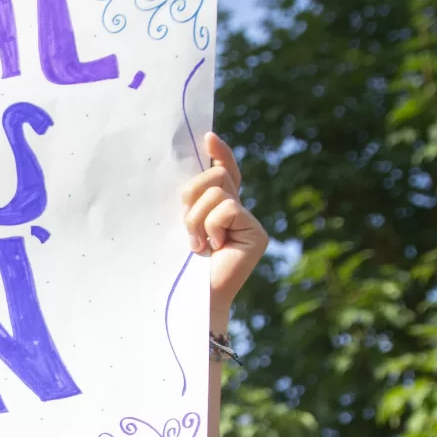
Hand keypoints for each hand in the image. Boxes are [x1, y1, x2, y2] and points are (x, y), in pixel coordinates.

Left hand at [181, 132, 268, 328]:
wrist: (190, 300)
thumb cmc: (178, 266)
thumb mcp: (181, 226)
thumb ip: (191, 202)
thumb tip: (195, 170)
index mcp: (218, 209)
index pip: (224, 174)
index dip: (220, 154)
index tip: (209, 137)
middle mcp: (238, 213)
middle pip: (216, 178)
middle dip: (193, 195)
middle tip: (186, 226)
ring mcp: (250, 223)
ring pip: (219, 193)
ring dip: (197, 218)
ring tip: (197, 244)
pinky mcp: (257, 234)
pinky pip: (228, 209)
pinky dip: (212, 226)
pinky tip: (213, 249)